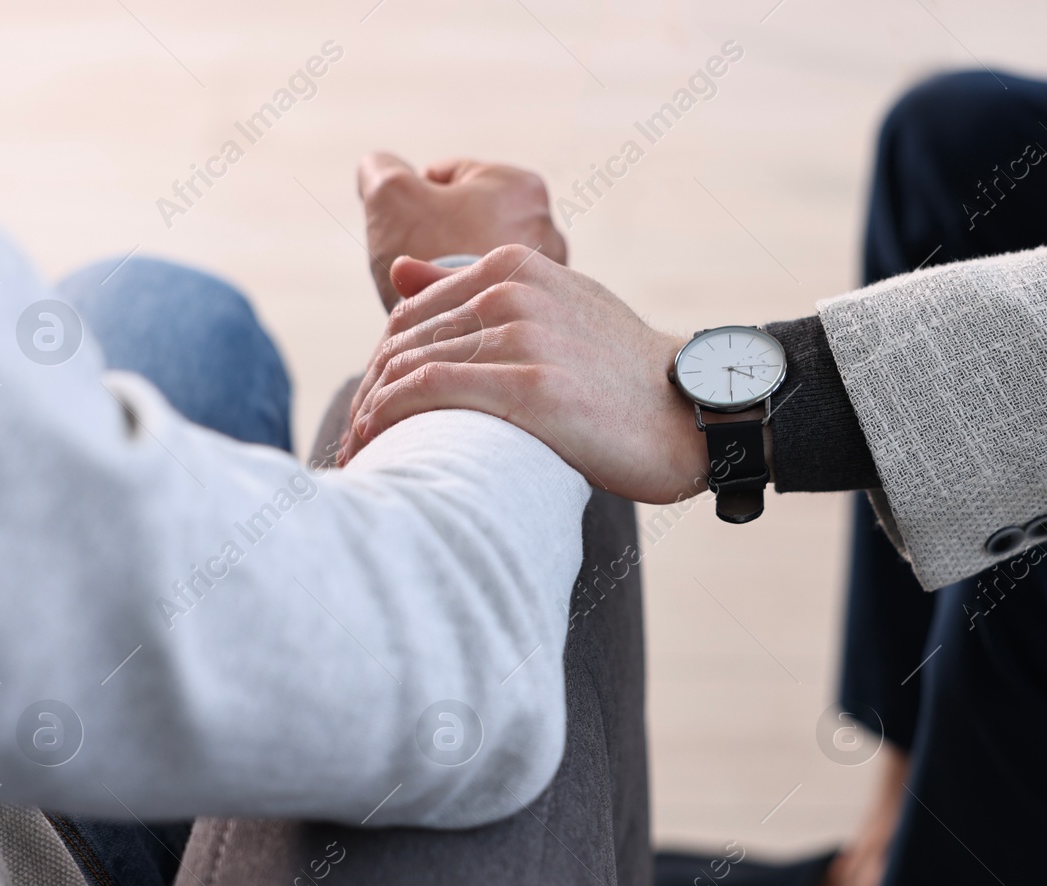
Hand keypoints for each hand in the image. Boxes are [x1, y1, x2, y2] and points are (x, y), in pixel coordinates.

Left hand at [338, 246, 708, 504]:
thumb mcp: (557, 309)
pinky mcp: (532, 385)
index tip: (368, 412)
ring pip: (410, 367)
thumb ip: (482, 290)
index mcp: (515, 265)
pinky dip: (391, 420)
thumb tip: (400, 271)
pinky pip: (432, 393)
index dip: (379, 366)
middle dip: (368, 395)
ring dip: (371, 416)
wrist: (694, 412)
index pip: (412, 312)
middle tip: (352, 444)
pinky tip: (377, 448)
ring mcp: (524, 334)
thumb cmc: (623, 376)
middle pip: (403, 341)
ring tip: (358, 459)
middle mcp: (514, 289)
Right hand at [357, 154, 566, 308]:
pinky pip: (495, 294)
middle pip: (471, 221)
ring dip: (456, 270)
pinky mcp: (540, 311)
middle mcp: (548, 226)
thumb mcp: (390, 194)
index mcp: (521, 186)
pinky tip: (450, 311)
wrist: (454, 332)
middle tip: (417, 262)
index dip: (417, 203)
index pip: (451, 178)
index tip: (409, 232)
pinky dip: (472, 298)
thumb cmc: (426, 253)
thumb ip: (381, 168)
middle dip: (440, 237)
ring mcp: (549, 272)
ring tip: (433, 291)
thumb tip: (378, 165)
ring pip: (483, 260)